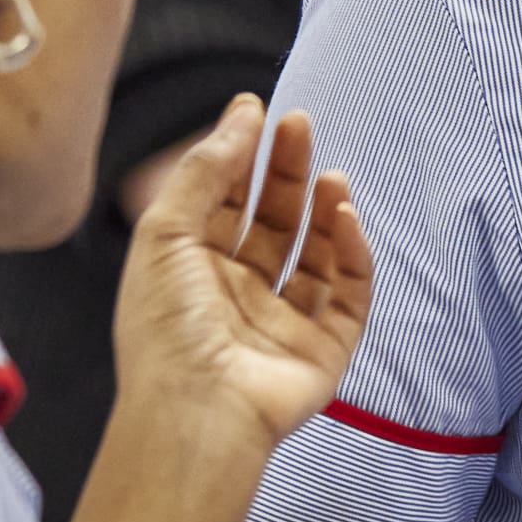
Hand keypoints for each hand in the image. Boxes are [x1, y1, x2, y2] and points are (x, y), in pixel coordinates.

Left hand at [108, 97, 371, 451]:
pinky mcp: (323, 350)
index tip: (261, 113)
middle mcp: (236, 296)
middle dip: (287, 174)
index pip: (224, 203)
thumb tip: (244, 113)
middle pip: (272, 223)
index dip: (243, 158)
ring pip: (315, 257)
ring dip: (324, 213)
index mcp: (190, 271)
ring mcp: (282, 324)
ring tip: (331, 178)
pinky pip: (349, 296)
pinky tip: (347, 221)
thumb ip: (206, 169)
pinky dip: (355, 257)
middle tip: (301, 126)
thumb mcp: (166, 230)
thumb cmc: (166, 327)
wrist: (195, 409)